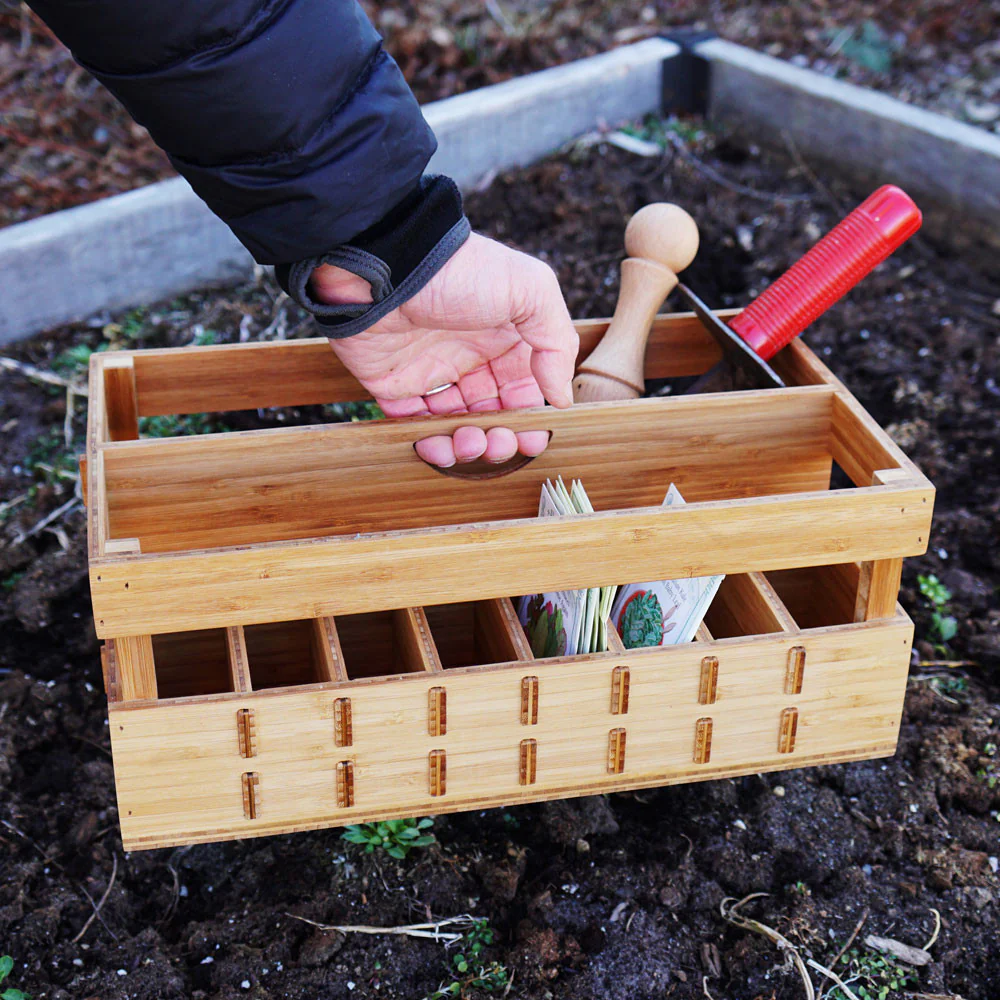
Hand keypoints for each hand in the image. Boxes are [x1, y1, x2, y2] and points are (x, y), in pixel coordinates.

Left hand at [311, 233, 577, 466]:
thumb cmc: (461, 271)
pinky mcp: (394, 384)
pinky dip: (426, 442)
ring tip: (467, 443)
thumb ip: (557, 343)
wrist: (387, 265)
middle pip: (492, 415)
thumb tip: (562, 397)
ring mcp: (432, 372)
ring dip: (466, 446)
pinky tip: (436, 444)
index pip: (525, 392)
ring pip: (456, 426)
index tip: (532, 440)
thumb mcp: (530, 290)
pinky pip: (412, 425)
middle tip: (497, 445)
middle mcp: (471, 357)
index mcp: (505, 339)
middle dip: (499, 439)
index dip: (530, 421)